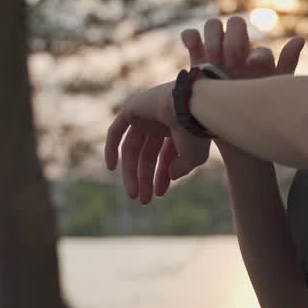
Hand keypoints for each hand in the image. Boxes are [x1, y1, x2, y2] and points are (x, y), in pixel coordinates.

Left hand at [104, 81, 209, 204]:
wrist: (190, 106)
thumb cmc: (196, 131)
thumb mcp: (194, 157)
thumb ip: (181, 168)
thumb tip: (171, 176)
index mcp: (179, 128)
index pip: (166, 155)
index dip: (162, 176)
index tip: (159, 194)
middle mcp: (162, 120)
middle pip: (147, 154)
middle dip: (145, 177)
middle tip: (143, 201)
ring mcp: (146, 114)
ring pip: (132, 148)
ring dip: (131, 172)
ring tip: (133, 194)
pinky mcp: (132, 108)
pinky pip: (116, 131)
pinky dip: (111, 148)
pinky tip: (111, 168)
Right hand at [183, 17, 304, 165]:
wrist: (226, 131)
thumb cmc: (253, 111)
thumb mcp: (272, 91)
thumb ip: (287, 64)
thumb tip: (300, 38)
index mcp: (256, 58)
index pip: (256, 44)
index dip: (254, 54)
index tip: (249, 67)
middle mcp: (237, 50)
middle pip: (235, 24)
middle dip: (233, 41)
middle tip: (231, 63)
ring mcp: (216, 52)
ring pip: (213, 25)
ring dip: (214, 38)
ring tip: (213, 60)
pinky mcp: (196, 57)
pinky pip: (192, 37)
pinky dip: (191, 36)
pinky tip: (192, 46)